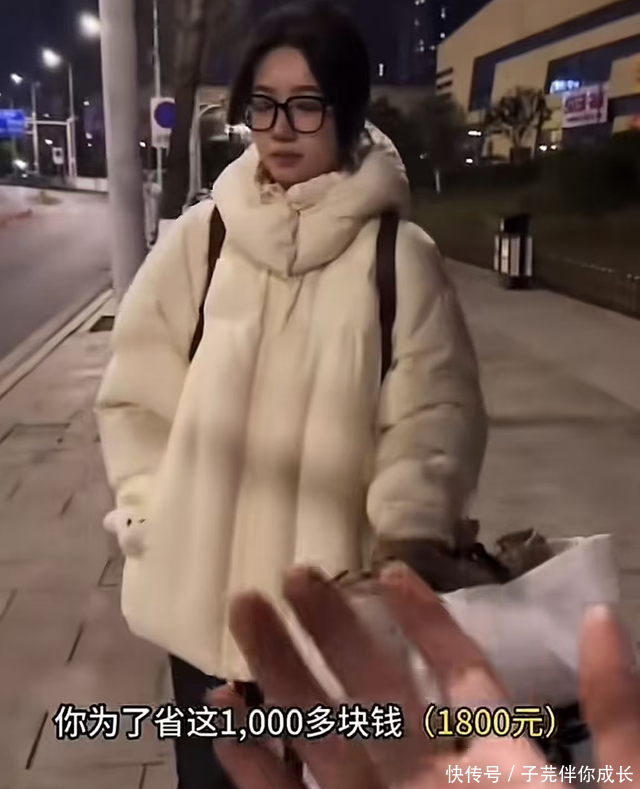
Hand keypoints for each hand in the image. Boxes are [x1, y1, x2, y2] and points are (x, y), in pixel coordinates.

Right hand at [210, 565, 639, 788]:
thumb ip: (614, 713)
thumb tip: (598, 615)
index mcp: (496, 764)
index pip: (458, 675)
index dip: (427, 622)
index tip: (388, 573)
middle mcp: (431, 781)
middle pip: (374, 691)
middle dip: (333, 631)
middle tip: (295, 574)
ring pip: (322, 735)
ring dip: (280, 678)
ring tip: (245, 611)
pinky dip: (258, 769)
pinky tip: (226, 720)